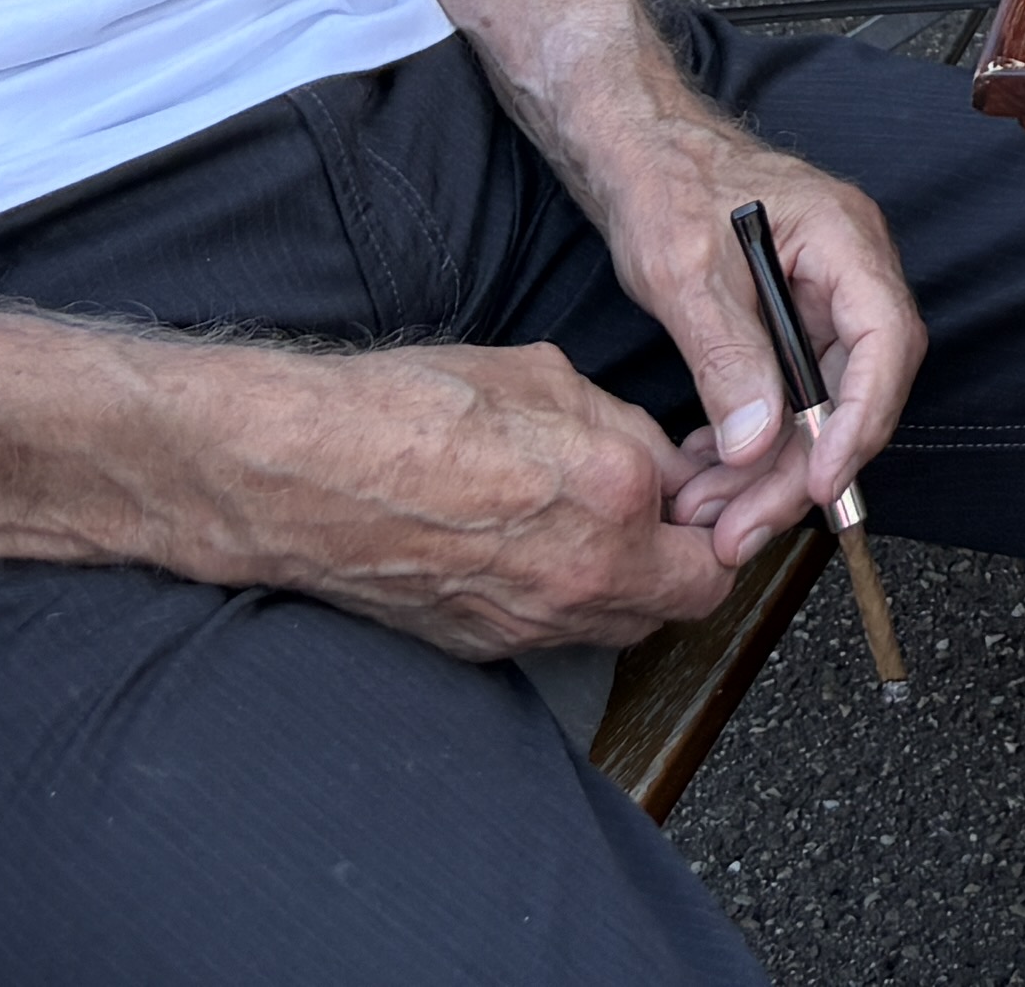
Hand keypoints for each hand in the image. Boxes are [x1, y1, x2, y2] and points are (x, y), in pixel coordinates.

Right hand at [217, 338, 741, 657]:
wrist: (306, 472)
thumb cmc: (414, 407)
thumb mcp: (547, 378)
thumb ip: (625, 430)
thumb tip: (661, 461)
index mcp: (617, 494)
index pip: (718, 537)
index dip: (718, 510)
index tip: (701, 488)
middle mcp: (585, 574)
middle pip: (686, 597)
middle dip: (688, 557)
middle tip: (663, 513)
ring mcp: (532, 622)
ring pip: (623, 623)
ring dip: (631, 583)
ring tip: (595, 526)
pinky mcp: (482, 646)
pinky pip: (556, 632)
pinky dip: (565, 599)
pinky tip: (533, 549)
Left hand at [572, 106, 925, 565]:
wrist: (637, 153)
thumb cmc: (666, 183)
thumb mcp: (685, 270)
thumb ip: (725, 355)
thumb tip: (758, 443)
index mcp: (844, 240)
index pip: (885, 343)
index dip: (860, 422)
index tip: (820, 486)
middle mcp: (849, 275)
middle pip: (854, 391)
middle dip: (800, 470)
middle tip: (743, 530)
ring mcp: (823, 302)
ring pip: (819, 407)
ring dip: (769, 471)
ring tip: (709, 518)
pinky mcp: (791, 327)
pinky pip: (788, 398)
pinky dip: (751, 443)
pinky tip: (708, 475)